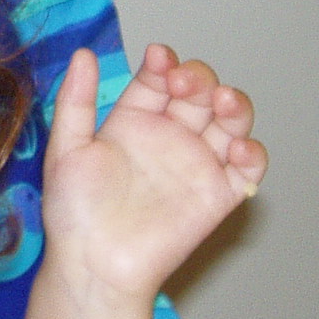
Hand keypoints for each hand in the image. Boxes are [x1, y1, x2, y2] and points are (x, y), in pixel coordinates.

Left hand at [38, 44, 265, 310]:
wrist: (94, 264)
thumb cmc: (74, 213)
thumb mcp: (66, 149)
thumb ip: (75, 102)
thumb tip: (83, 53)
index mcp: (135, 120)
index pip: (159, 78)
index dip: (164, 63)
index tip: (158, 57)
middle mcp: (170, 137)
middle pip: (200, 92)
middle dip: (199, 78)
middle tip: (183, 83)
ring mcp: (197, 164)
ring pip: (231, 121)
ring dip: (234, 105)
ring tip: (223, 102)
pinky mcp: (218, 195)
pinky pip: (248, 169)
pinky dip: (253, 153)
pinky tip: (237, 148)